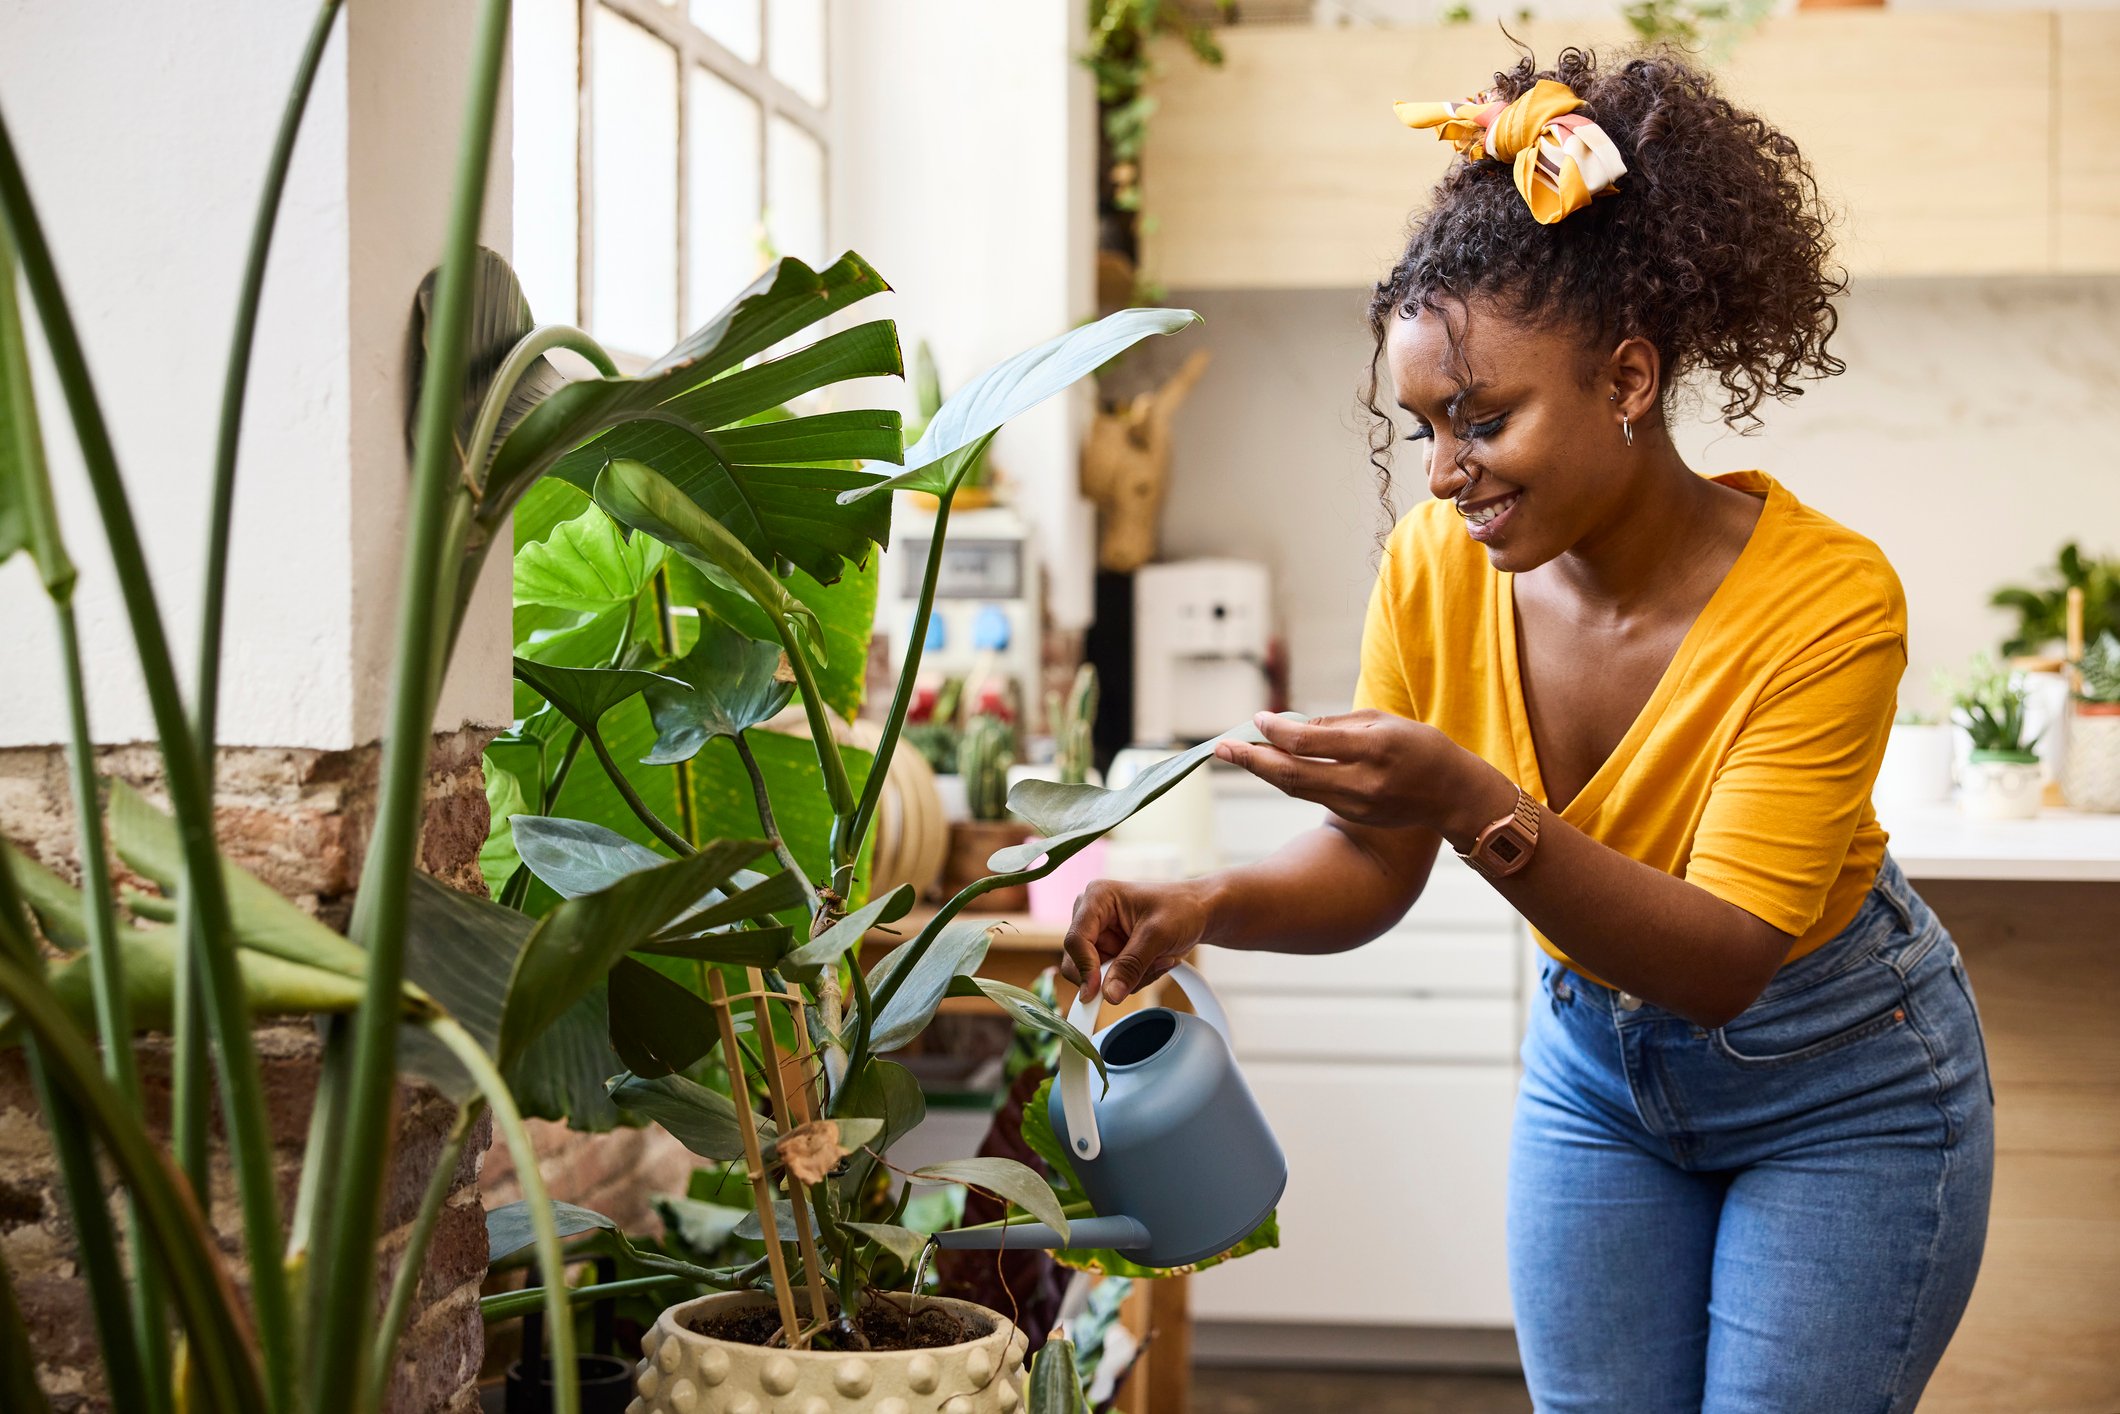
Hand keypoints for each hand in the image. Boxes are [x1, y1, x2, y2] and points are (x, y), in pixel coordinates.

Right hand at [1059, 877, 1215, 1005]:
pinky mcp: (1109, 952)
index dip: (1084, 968)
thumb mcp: (1158, 935)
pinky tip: (1154, 962)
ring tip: (1158, 959)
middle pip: (1078, 961)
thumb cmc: (1182, 908)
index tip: (1098, 992)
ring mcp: (1099, 936)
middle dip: (1114, 973)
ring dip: (1130, 977)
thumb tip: (1109, 995)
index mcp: (1097, 898)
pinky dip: (1134, 979)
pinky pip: (1111, 981)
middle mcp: (1090, 916)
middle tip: (1147, 968)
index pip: (1076, 939)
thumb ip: (1131, 965)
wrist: (1199, 912)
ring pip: (1096, 977)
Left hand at [1214, 709, 1512, 844]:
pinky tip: (1272, 765)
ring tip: (1235, 754)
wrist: (1454, 794)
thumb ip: (1335, 724)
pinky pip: (1312, 795)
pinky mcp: (1354, 817)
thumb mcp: (1383, 721)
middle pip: (1291, 773)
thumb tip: (1288, 725)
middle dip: (1251, 759)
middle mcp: (1361, 781)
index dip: (1276, 730)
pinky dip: (1288, 779)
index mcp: (1372, 748)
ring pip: (1295, 789)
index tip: (1257, 718)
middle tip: (1220, 747)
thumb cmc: (1420, 746)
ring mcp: (1356, 804)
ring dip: (1262, 770)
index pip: (1308, 740)